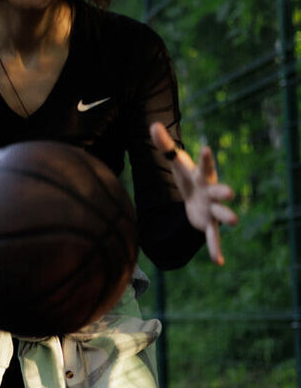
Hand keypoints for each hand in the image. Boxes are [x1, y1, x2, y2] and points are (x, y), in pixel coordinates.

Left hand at [150, 122, 237, 265]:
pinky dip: (215, 249)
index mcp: (203, 176)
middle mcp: (211, 192)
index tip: (205, 148)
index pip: (203, 165)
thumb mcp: (176, 164)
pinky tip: (219, 262)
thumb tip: (152, 125)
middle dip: (224, 192)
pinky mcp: (208, 225)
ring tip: (235, 221)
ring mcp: (212, 209)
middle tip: (229, 193)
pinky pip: (213, 238)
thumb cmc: (187, 177)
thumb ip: (165, 146)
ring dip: (227, 216)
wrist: (194, 197)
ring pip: (221, 214)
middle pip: (219, 191)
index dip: (205, 158)